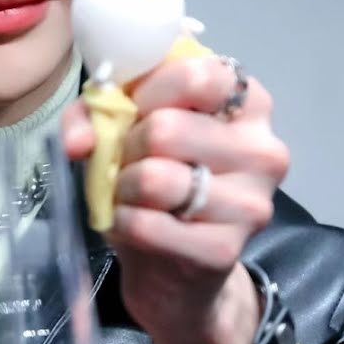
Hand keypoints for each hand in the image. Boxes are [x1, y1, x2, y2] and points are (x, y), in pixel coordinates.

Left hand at [61, 55, 290, 343]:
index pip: (196, 74)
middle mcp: (265, 149)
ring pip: (155, 178)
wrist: (177, 269)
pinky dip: (123, 223)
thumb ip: (95, 112)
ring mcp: (252, 203)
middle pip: (167, 128)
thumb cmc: (156, 181)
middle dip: (127, 147)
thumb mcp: (127, 128)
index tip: (136, 111)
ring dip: (123, 187)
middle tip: (129, 163)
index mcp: (248, 103)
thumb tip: (79, 141)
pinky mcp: (225, 249)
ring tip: (130, 195)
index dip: (147, 92)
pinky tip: (134, 224)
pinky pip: (147, 224)